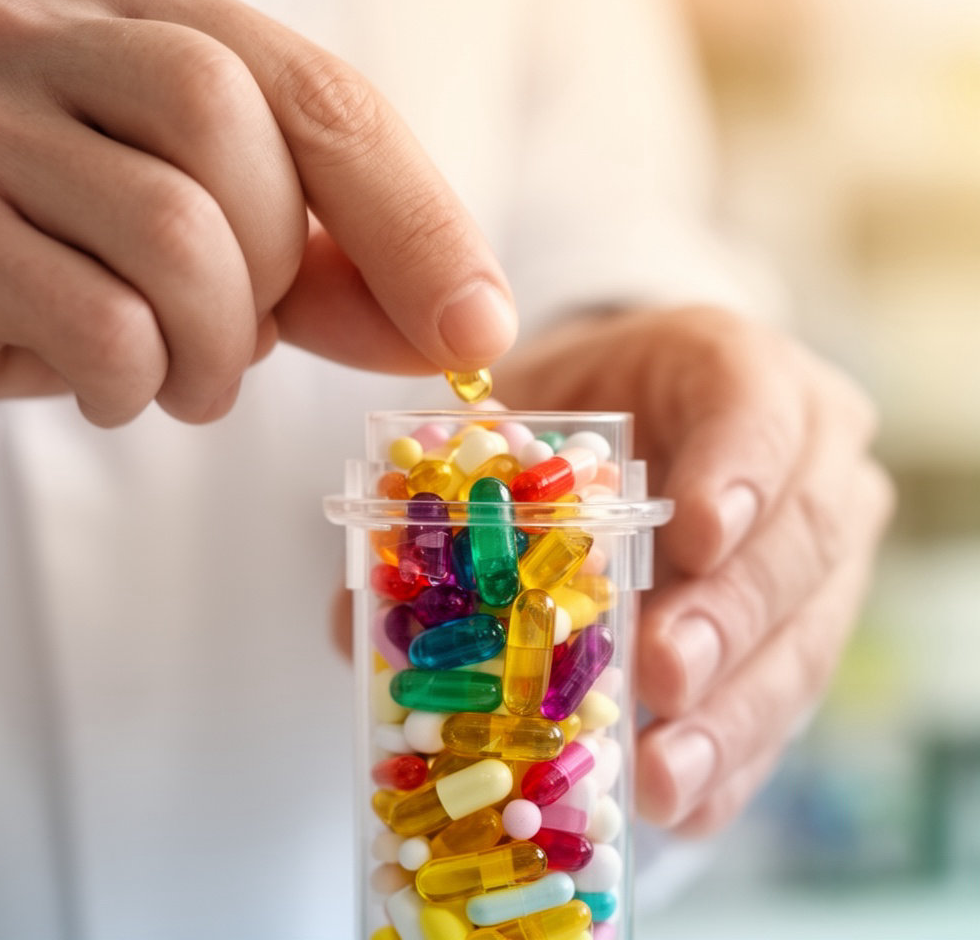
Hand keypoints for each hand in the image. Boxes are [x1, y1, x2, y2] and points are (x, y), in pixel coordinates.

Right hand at [0, 0, 515, 425]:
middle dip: (277, 276)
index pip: (322, 98)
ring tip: (187, 376)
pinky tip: (116, 384)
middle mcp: (54, 34)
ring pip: (172, 231)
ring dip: (215, 348)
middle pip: (237, 135)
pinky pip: (99, 322)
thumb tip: (467, 329)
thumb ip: (336, 270)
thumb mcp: (227, 237)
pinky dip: (139, 382)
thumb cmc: (93, 248)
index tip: (477, 330)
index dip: (415, 223)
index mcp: (152, 11)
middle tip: (242, 335)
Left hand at [495, 304, 894, 834]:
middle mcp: (803, 459)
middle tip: (663, 672)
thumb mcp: (519, 418)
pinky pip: (785, 701)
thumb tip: (355, 618)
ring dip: (732, 712)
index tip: (696, 531)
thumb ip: (454, 492)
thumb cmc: (580, 411)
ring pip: (802, 636)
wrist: (645, 422)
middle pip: (796, 536)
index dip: (737, 464)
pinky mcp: (805, 630)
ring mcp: (817, 550)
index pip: (756, 400)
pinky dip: (732, 758)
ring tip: (664, 775)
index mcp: (737, 372)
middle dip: (728, 612)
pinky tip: (681, 801)